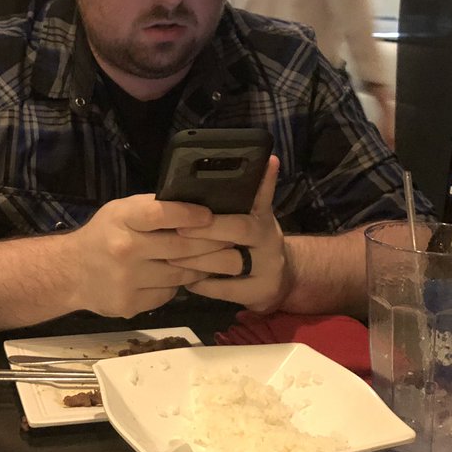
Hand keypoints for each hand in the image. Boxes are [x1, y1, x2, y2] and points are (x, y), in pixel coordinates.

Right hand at [71, 195, 227, 318]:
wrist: (70, 274)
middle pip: (178, 246)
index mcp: (121, 219)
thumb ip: (152, 209)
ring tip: (215, 260)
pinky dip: (177, 285)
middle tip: (231, 240)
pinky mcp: (130, 304)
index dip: (189, 214)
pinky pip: (167, 294)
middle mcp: (124, 249)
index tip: (210, 216)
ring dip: (199, 267)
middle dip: (210, 244)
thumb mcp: (120, 212)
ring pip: (179, 274)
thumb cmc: (103, 235)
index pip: (161, 213)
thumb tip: (195, 207)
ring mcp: (127, 280)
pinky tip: (179, 277)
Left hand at [174, 156, 289, 311]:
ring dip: (198, 260)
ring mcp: (268, 266)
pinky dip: (204, 286)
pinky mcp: (261, 291)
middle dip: (206, 229)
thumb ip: (253, 192)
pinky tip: (186, 281)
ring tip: (172, 257)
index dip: (240, 192)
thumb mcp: (255, 214)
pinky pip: (227, 290)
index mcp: (263, 214)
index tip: (202, 203)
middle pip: (240, 229)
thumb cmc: (254, 241)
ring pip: (230, 262)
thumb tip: (264, 159)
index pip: (256, 197)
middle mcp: (269, 237)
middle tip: (177, 230)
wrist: (280, 278)